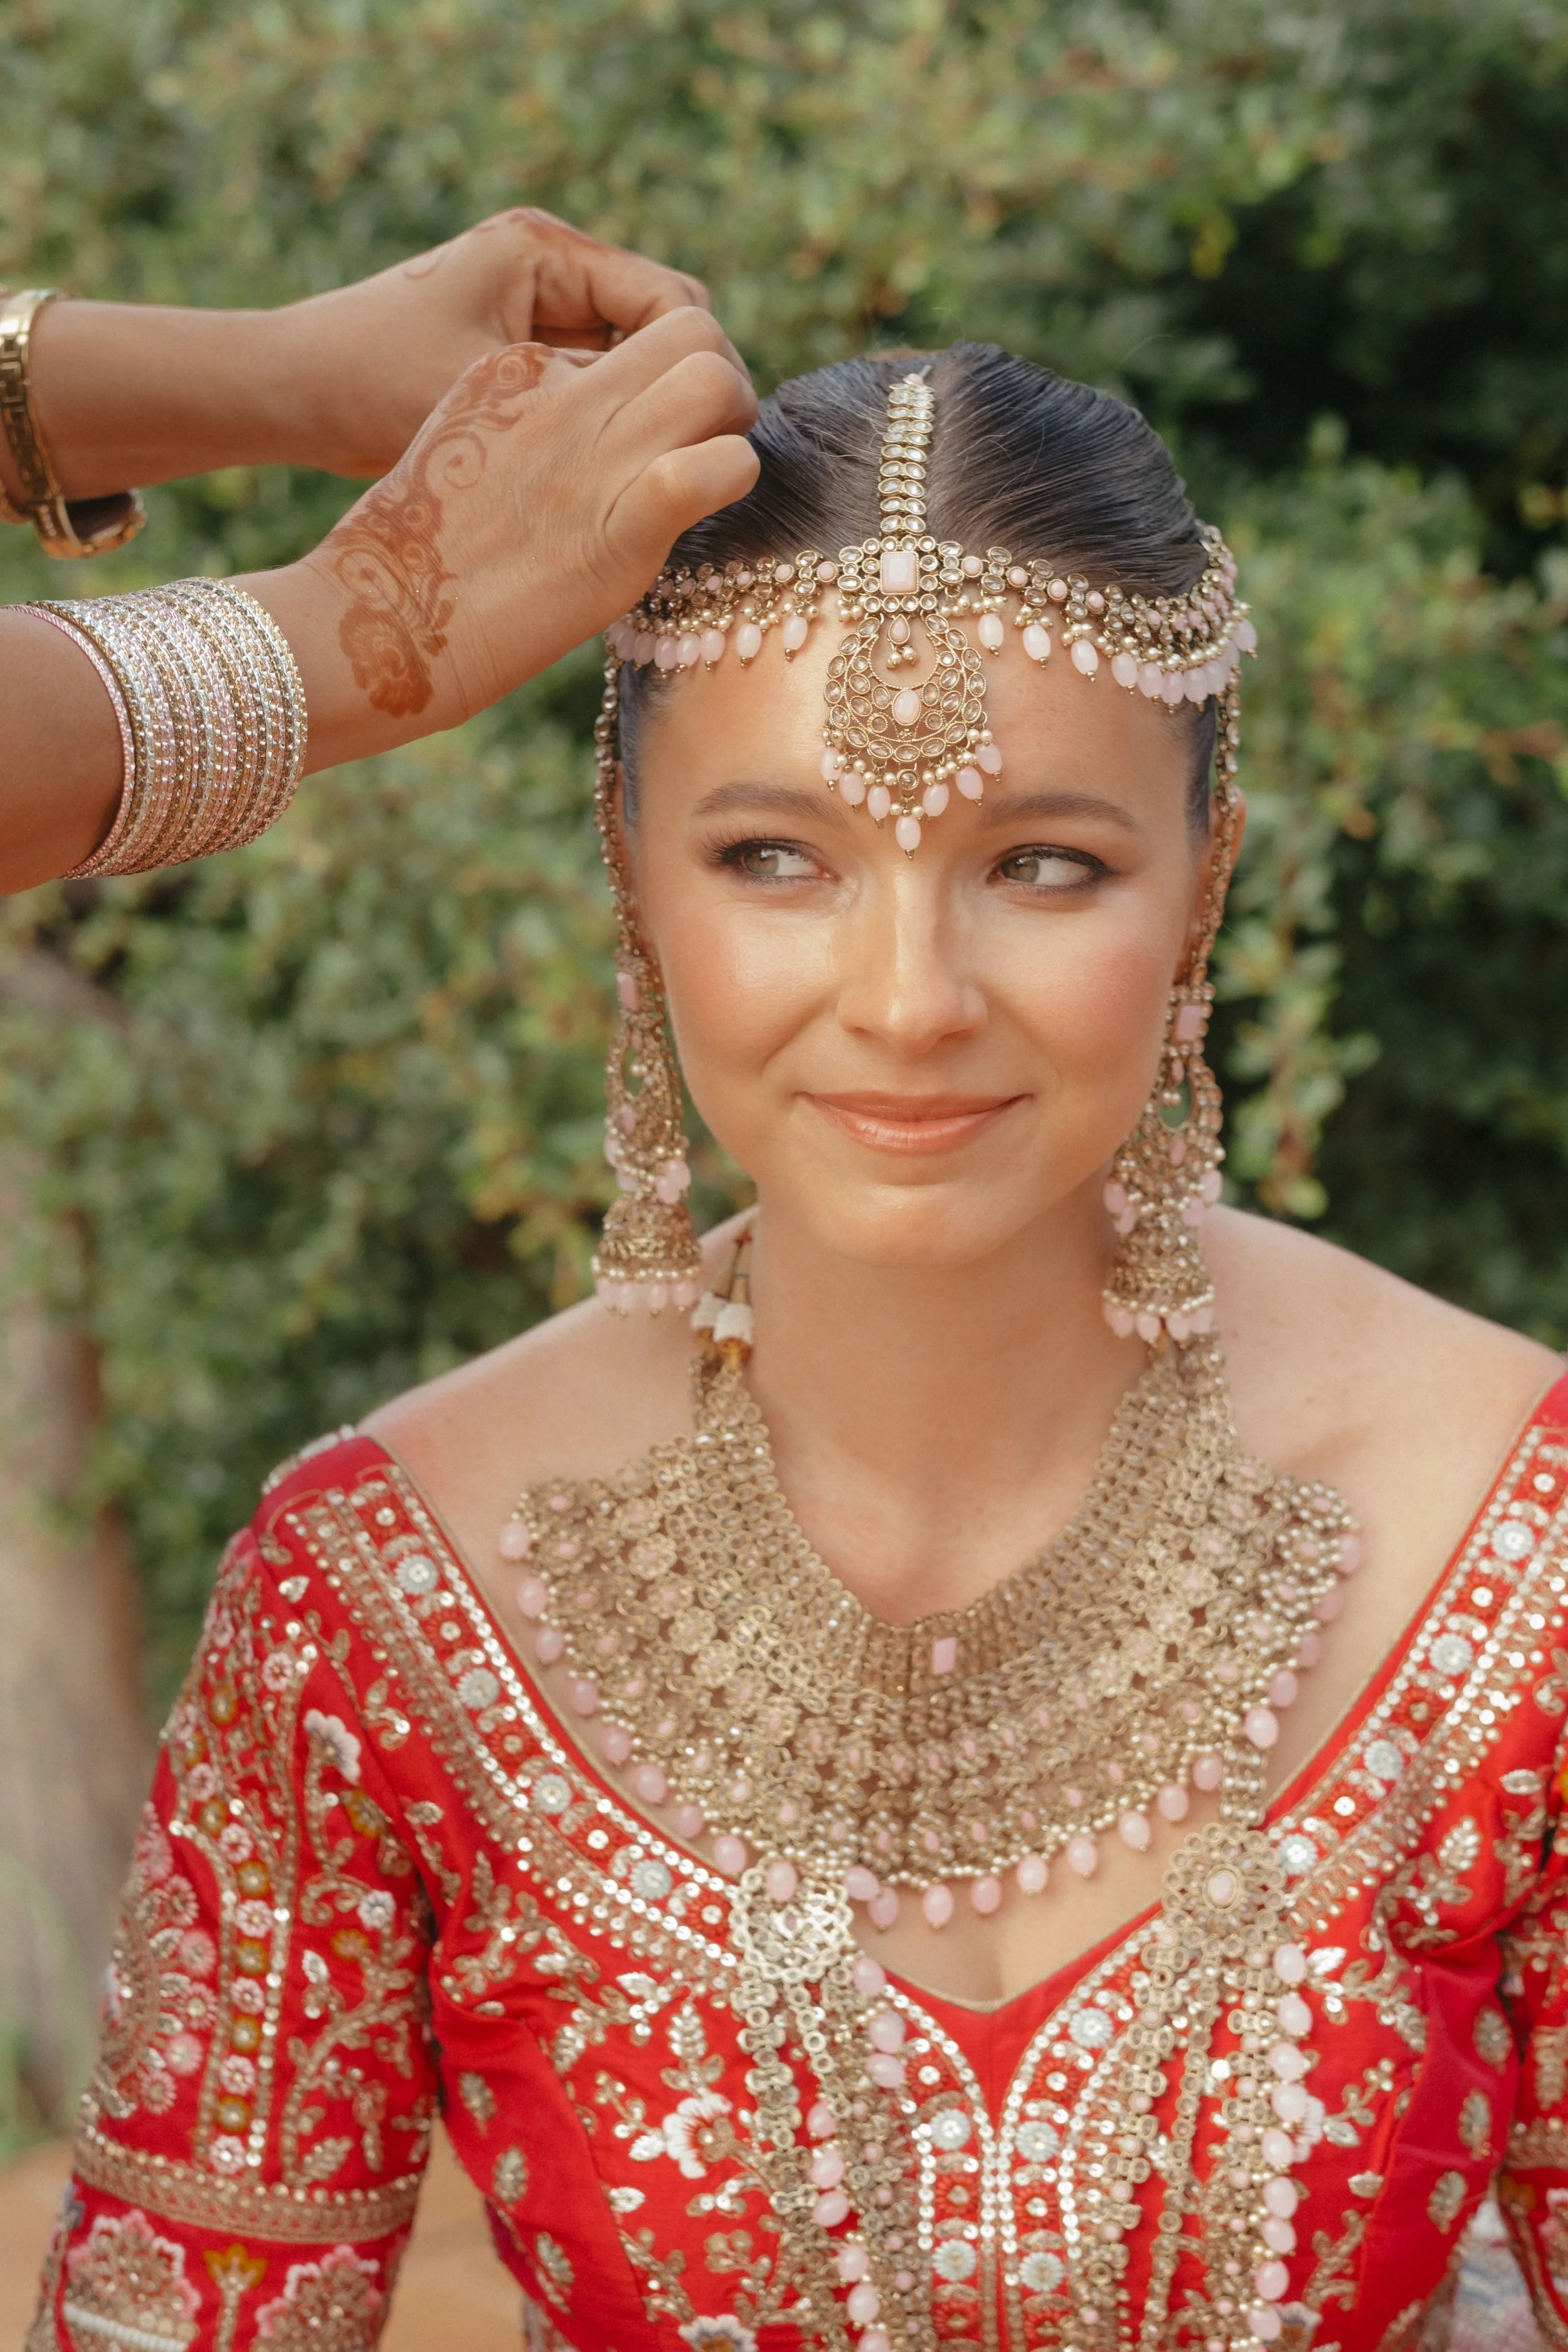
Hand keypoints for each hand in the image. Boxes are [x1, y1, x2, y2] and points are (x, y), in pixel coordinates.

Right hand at [248, 306, 759, 768]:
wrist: (387, 619)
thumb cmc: (428, 556)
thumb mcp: (471, 449)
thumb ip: (534, 423)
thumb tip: (602, 433)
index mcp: (523, 367)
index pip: (634, 340)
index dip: (667, 381)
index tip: (664, 431)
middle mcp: (564, 397)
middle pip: (691, 329)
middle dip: (724, 375)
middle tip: (718, 437)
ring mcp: (592, 456)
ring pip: (714, 378)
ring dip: (737, 421)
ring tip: (718, 470)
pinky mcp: (620, 523)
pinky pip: (712, 466)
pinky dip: (732, 477)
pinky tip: (713, 504)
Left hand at [268, 207, 733, 478]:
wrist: (289, 393)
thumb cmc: (374, 386)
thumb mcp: (494, 398)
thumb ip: (588, 401)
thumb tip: (683, 435)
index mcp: (543, 251)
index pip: (671, 299)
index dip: (706, 364)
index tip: (723, 430)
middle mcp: (542, 266)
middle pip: (656, 327)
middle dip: (683, 388)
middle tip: (706, 461)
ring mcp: (527, 308)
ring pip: (625, 360)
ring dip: (645, 411)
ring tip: (665, 473)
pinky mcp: (511, 350)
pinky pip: (585, 382)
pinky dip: (604, 421)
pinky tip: (613, 473)